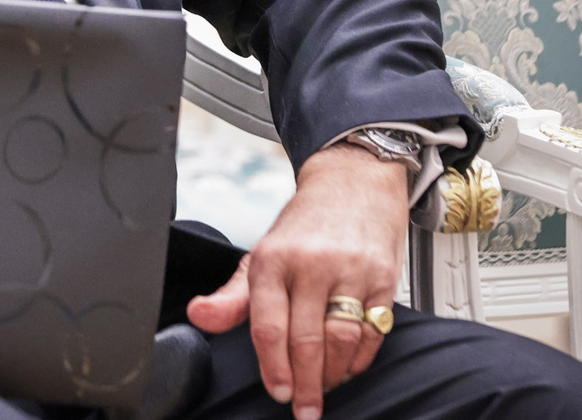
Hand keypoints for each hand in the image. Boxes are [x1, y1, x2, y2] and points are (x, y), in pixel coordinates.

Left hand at [187, 145, 407, 419]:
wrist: (353, 183)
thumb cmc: (305, 226)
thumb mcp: (260, 255)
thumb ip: (232, 297)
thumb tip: (199, 316)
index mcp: (274, 259)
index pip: (268, 325)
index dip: (272, 367)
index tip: (277, 391)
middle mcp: (312, 264)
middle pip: (306, 340)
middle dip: (304, 384)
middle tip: (304, 408)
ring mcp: (350, 271)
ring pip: (341, 339)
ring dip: (333, 374)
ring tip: (324, 387)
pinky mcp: (383, 278)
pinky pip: (374, 331)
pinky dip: (361, 358)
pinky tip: (348, 366)